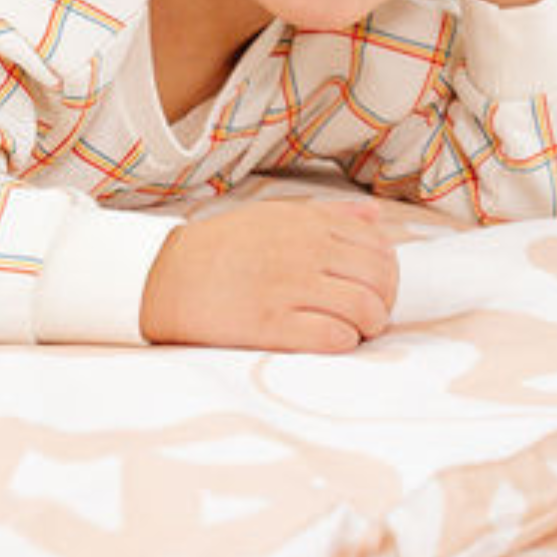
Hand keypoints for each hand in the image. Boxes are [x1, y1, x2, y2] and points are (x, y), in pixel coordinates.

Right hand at [139, 196, 399, 351]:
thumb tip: (373, 215)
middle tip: (372, 314)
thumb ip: (329, 215)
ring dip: (369, 325)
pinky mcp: (273, 324)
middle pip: (380, 279)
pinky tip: (332, 339)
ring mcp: (290, 288)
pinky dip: (343, 342)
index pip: (379, 247)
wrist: (168, 276)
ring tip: (356, 330)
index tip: (377, 287)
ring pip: (364, 309)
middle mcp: (306, 252)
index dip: (388, 273)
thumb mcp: (276, 214)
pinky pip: (333, 337)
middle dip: (384, 301)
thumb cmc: (224, 246)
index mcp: (309, 224)